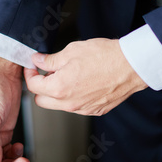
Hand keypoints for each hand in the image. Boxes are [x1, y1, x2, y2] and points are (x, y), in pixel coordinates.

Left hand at [23, 38, 147, 115]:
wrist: (132, 65)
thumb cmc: (105, 56)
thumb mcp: (71, 51)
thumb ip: (50, 60)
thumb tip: (38, 61)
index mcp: (59, 88)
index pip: (33, 86)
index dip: (30, 73)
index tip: (33, 66)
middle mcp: (70, 103)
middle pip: (41, 101)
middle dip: (40, 87)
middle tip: (48, 72)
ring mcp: (83, 109)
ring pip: (59, 105)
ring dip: (57, 93)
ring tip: (68, 75)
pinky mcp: (96, 110)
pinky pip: (77, 107)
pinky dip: (74, 97)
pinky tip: (82, 82)